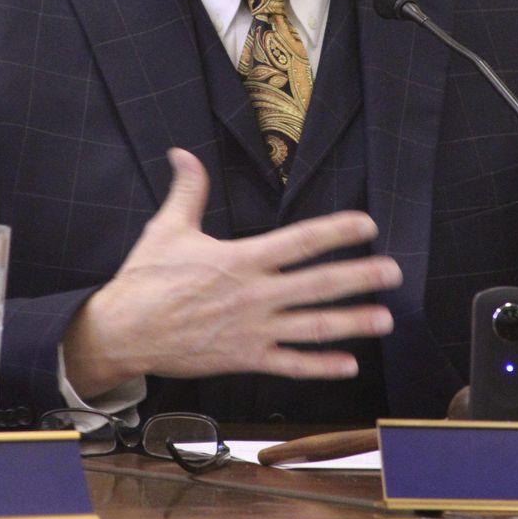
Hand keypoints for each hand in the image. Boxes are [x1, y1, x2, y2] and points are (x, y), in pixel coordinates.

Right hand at [62, 148, 402, 399]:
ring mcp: (252, 330)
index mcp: (240, 259)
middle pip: (318, 284)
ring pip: (313, 327)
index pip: (299, 241)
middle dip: (360, 277)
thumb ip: (187, 190)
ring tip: (385, 319)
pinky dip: (320, 366)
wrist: (124, 332)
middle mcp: (254, 295)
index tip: (367, 224)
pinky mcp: (244, 359)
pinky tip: (348, 365)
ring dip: (352, 322)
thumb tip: (182, 152)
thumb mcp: (168, 228)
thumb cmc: (146, 278)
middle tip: (393, 272)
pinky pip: (290, 365)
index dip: (336, 231)